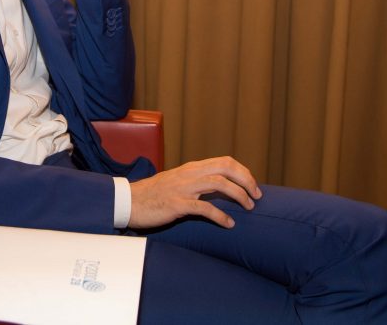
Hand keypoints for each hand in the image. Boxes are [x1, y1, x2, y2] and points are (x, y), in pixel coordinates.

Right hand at [128, 156, 262, 228]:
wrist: (129, 201)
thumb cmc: (154, 194)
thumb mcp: (178, 182)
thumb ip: (197, 181)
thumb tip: (220, 188)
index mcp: (192, 168)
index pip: (225, 161)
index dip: (243, 172)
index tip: (253, 185)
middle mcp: (190, 174)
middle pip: (226, 168)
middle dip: (247, 180)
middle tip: (257, 196)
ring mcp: (183, 188)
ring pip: (219, 183)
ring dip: (239, 195)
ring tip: (248, 207)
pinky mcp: (177, 204)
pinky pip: (204, 208)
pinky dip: (220, 216)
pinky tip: (229, 224)